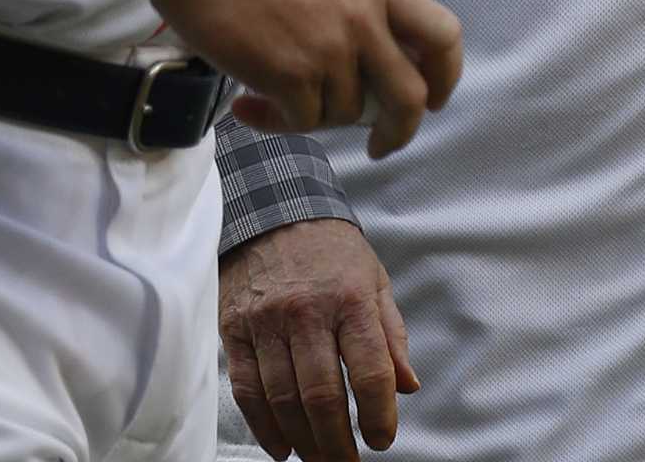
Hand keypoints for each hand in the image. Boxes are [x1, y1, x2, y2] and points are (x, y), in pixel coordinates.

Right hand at [142, 0, 461, 160]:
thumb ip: (361, 1)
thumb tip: (382, 52)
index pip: (443, 36)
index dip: (445, 76)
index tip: (432, 99)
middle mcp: (361, 18)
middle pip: (411, 97)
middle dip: (400, 131)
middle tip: (379, 144)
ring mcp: (327, 47)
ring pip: (345, 115)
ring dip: (313, 116)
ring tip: (273, 95)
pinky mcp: (289, 74)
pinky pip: (300, 123)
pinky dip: (275, 123)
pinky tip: (247, 104)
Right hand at [220, 219, 416, 460]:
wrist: (273, 208)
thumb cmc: (331, 251)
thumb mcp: (373, 280)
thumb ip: (391, 334)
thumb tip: (408, 387)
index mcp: (351, 299)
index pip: (371, 371)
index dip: (380, 416)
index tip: (382, 440)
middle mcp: (308, 311)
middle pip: (323, 396)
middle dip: (338, 444)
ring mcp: (267, 321)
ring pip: (284, 399)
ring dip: (304, 442)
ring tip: (319, 459)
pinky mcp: (236, 328)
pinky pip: (248, 390)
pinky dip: (265, 427)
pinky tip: (282, 446)